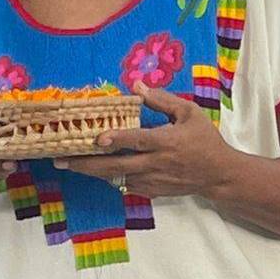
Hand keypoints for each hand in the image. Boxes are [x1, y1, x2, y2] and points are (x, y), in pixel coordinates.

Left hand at [55, 81, 236, 198]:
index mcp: (166, 142)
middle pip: (116, 166)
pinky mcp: (152, 191)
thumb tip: (137, 87)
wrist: (218, 174)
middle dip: (87, 164)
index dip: (118, 139)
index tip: (97, 138)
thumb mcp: (189, 113)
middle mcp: (156, 163)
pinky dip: (111, 178)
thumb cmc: (204, 139)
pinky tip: (97, 171)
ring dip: (93, 172)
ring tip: (70, 165)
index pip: (138, 140)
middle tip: (61, 160)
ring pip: (116, 178)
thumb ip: (162, 100)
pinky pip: (126, 185)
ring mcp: (153, 180)